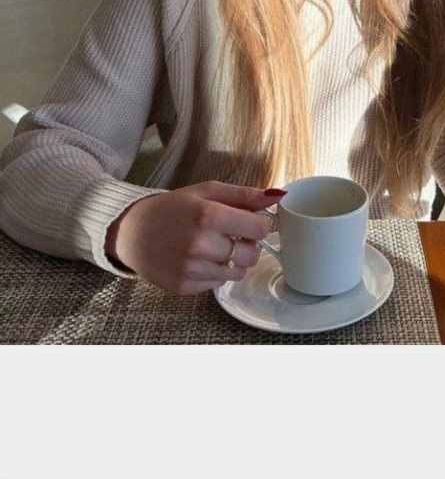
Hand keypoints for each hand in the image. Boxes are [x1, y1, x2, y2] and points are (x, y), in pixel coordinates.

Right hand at [105, 181, 282, 293]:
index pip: (260, 228)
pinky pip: (218, 284)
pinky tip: (198, 259)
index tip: (249, 221)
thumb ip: (244, 195)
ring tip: (212, 246)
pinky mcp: (185, 287)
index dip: (259, 224)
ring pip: (237, 272)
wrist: (131, 232)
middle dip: (247, 244)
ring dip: (232, 260)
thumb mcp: (207, 191)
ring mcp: (192, 269)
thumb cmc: (172, 208)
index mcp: (208, 215)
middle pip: (252, 254)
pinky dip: (214, 272)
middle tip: (230, 234)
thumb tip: (278, 195)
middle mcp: (200, 245)